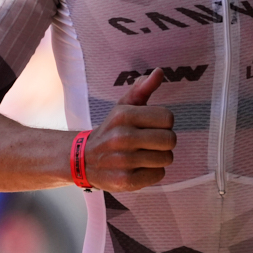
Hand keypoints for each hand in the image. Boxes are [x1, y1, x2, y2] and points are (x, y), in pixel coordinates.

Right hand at [84, 69, 175, 191]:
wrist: (83, 160)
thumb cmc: (111, 130)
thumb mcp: (123, 107)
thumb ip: (142, 89)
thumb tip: (159, 72)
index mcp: (124, 115)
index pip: (167, 117)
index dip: (164, 123)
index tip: (152, 126)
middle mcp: (122, 137)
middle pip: (170, 139)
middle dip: (164, 141)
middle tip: (150, 143)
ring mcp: (123, 161)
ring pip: (166, 158)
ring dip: (159, 158)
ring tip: (143, 155)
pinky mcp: (125, 181)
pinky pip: (159, 175)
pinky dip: (152, 173)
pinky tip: (139, 168)